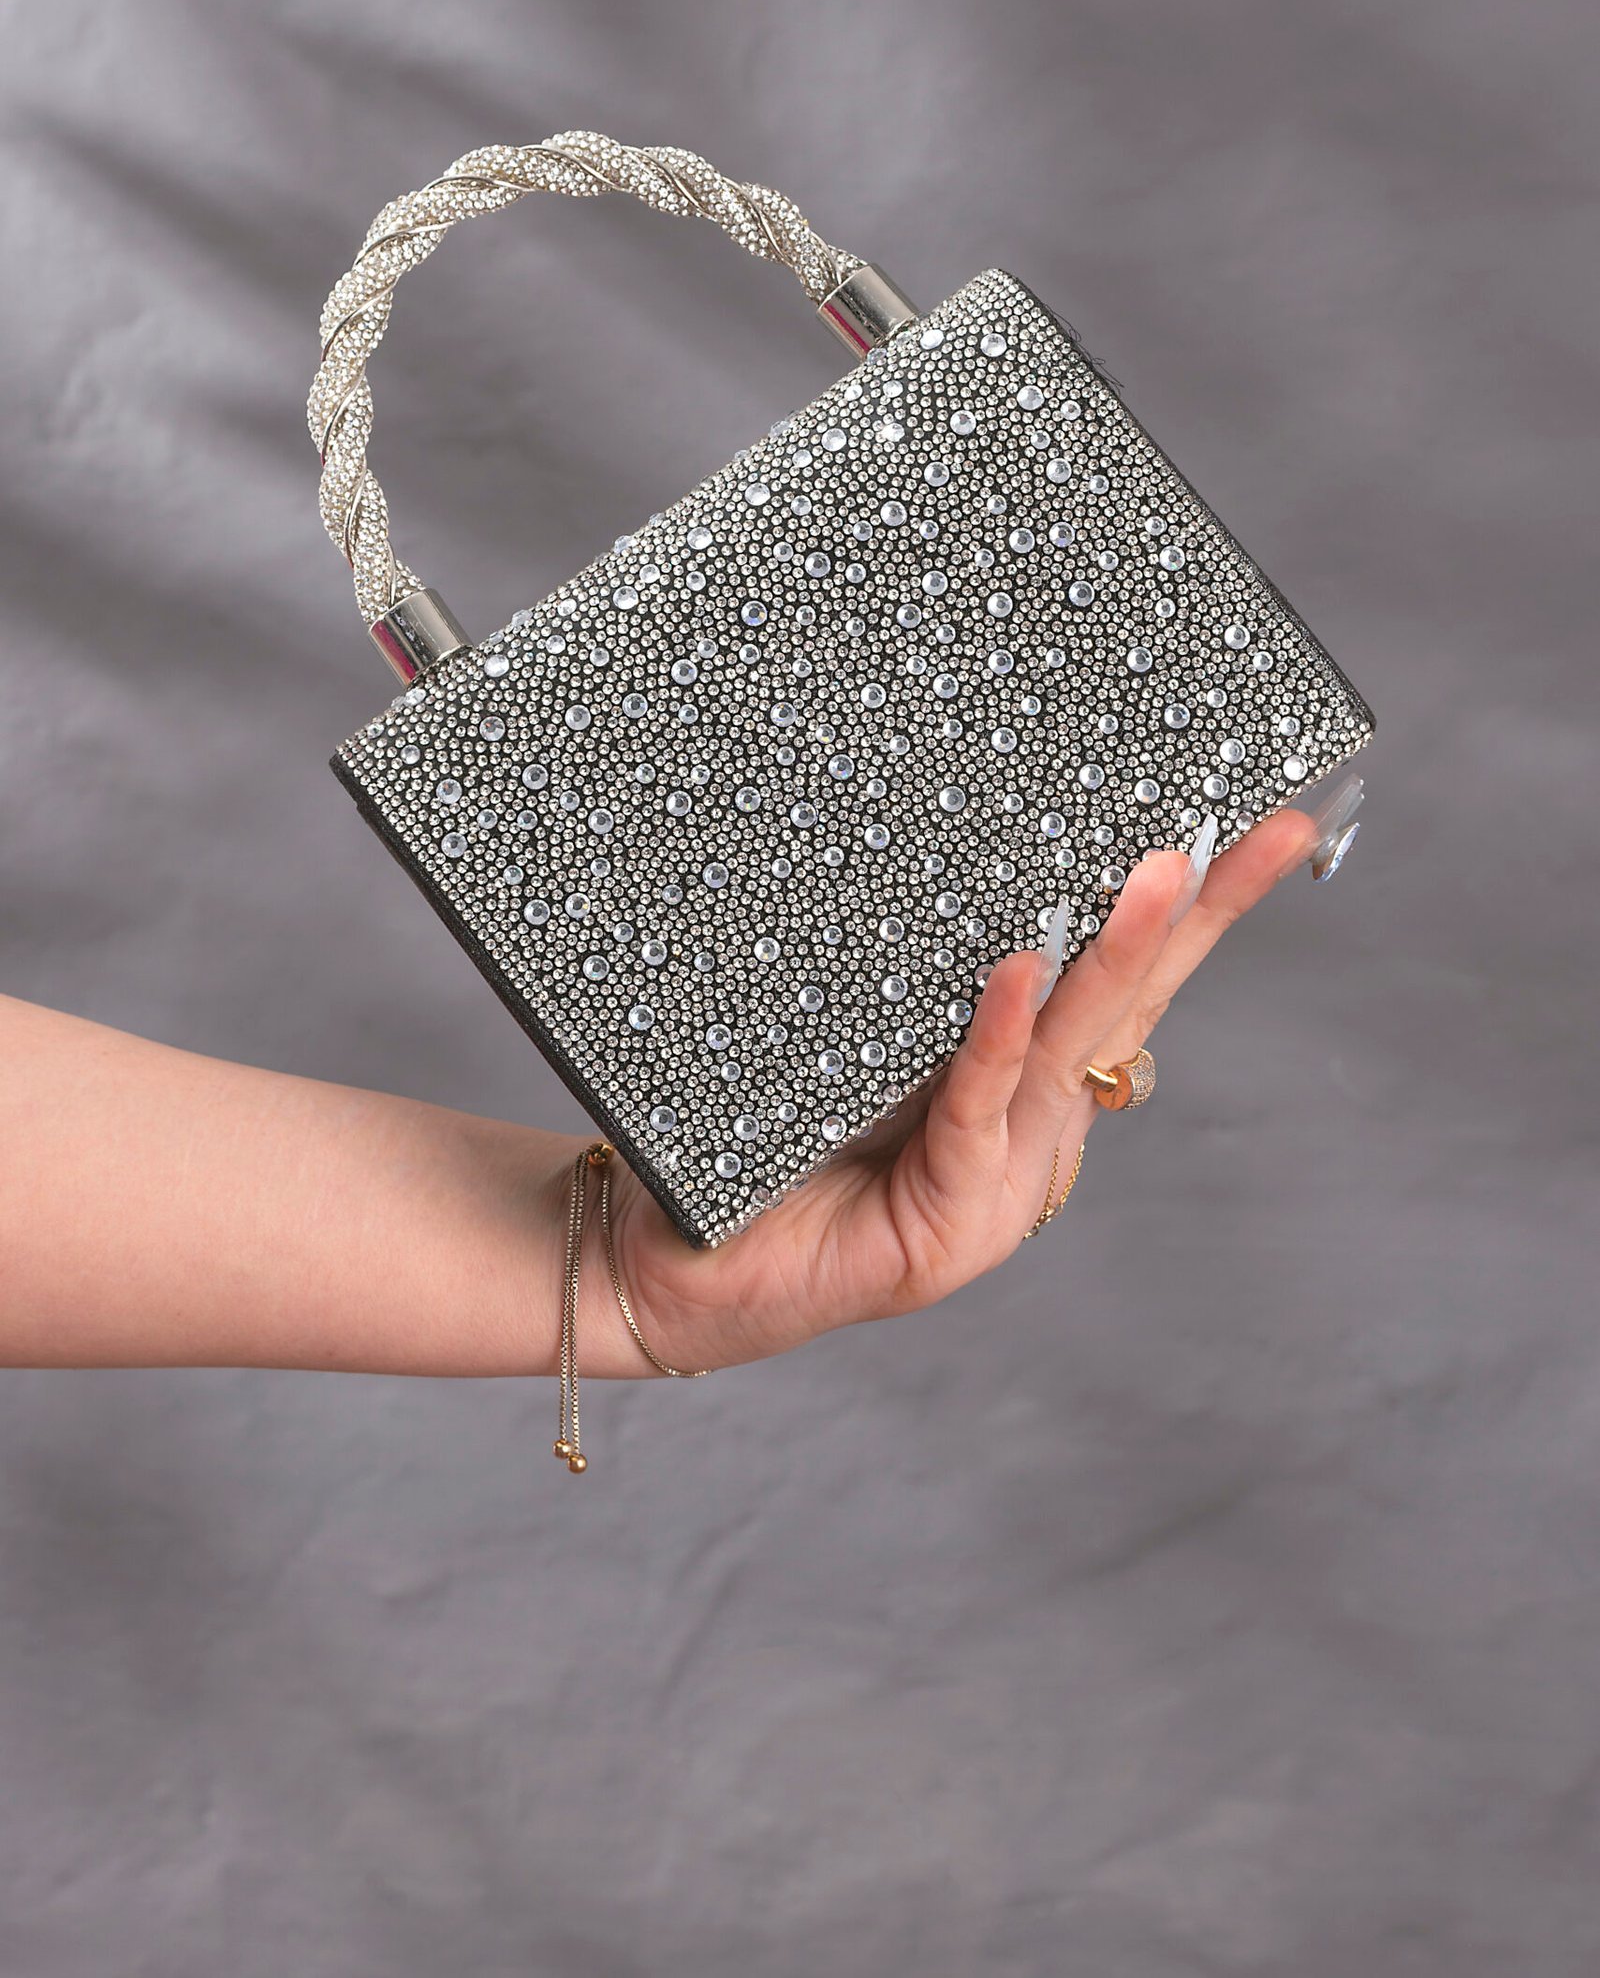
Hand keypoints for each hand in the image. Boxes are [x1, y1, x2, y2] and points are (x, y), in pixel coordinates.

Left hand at [604, 805, 1324, 1373]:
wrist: (671, 1258)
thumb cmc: (759, 1124)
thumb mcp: (857, 1020)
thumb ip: (912, 957)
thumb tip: (951, 817)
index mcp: (1026, 1077)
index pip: (1125, 977)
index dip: (1196, 902)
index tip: (1263, 818)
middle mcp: (1032, 1130)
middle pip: (1130, 1007)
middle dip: (1200, 916)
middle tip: (1264, 829)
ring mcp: (1000, 1185)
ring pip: (1070, 1052)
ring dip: (1120, 957)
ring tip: (1163, 873)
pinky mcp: (947, 1231)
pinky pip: (975, 1114)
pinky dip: (996, 1039)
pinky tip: (1015, 972)